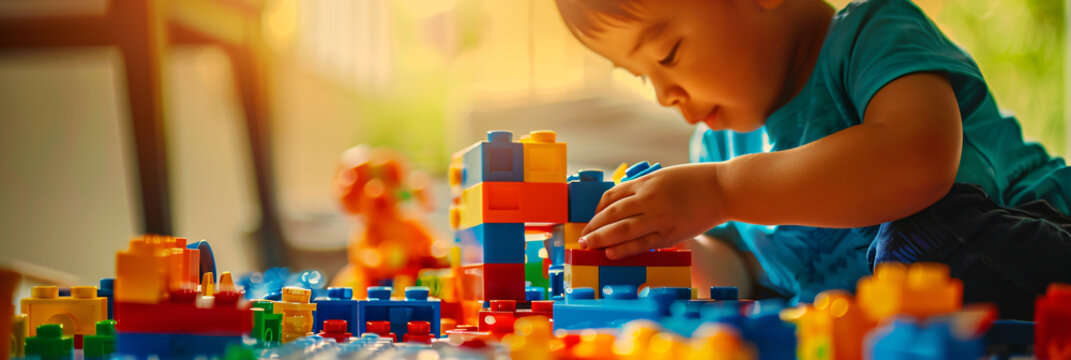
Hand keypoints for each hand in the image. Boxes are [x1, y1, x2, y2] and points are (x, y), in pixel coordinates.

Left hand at [579, 163, 728, 258]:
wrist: (722, 189)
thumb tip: (620, 205)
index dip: (597, 211)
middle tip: (583, 239)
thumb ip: (642, 190)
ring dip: (602, 240)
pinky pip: (642, 244)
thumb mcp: (663, 177)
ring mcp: (660, 217)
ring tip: (589, 246)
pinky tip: (611, 253)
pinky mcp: (671, 234)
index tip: (592, 220)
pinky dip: (624, 249)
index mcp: (645, 183)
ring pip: (623, 230)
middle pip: (612, 215)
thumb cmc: (693, 182)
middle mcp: (649, 199)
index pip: (611, 197)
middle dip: (594, 228)